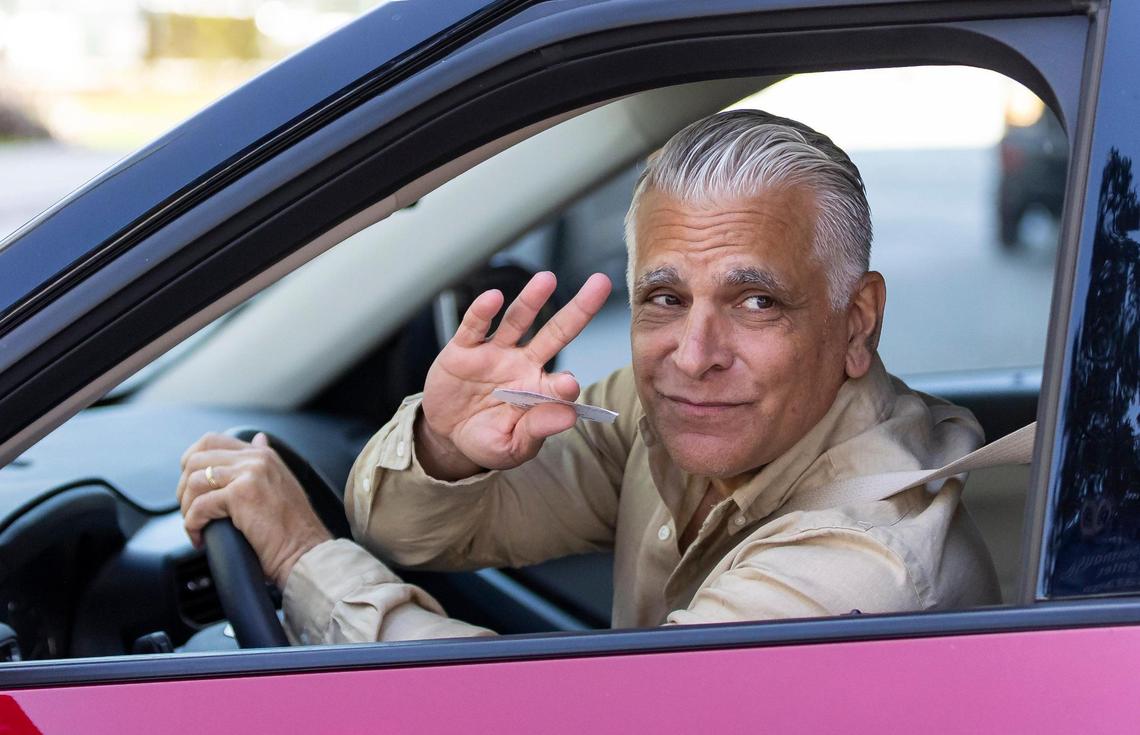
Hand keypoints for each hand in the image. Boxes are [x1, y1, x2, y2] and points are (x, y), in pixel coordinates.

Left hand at [177, 433, 331, 587]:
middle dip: (183, 487)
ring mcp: (249, 474)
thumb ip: (264, 461)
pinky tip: (201, 538)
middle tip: (188, 510)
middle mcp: (256, 459)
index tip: (189, 486)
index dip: (191, 462)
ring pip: (194, 481)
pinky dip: (193, 525)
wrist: (306, 552)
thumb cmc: (294, 529)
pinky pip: (199, 506)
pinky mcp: (241, 495)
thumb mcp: (282, 483)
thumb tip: (259, 439)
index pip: (213, 441)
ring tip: (195, 526)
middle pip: (196, 458)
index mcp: (263, 455)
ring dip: (186, 508)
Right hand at [419, 271, 611, 478]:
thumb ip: (536, 431)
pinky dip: (482, 312)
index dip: (565, 384)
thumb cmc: (486, 440)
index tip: (567, 385)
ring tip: (546, 279)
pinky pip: (474, 326)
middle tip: (600, 285)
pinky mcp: (464, 349)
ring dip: (532, 299)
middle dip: (579, 310)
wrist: (446, 434)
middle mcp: (523, 365)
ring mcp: (495, 353)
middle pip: (555, 333)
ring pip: (517, 320)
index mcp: (539, 391)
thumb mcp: (510, 447)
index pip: (560, 383)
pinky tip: (493, 298)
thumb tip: (569, 416)